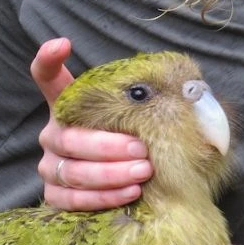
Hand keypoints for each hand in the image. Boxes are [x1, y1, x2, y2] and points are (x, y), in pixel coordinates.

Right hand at [32, 38, 152, 210]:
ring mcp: (50, 166)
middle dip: (106, 146)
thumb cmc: (136, 145)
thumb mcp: (140, 120)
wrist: (130, 186)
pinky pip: (71, 199)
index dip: (48, 60)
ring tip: (142, 172)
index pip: (46, 77)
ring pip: (71, 171)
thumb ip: (155, 103)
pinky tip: (129, 192)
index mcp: (67, 107)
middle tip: (141, 149)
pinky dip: (101, 197)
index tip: (63, 45)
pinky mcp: (54, 196)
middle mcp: (53, 134)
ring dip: (109, 173)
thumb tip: (197, 91)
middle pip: (68, 138)